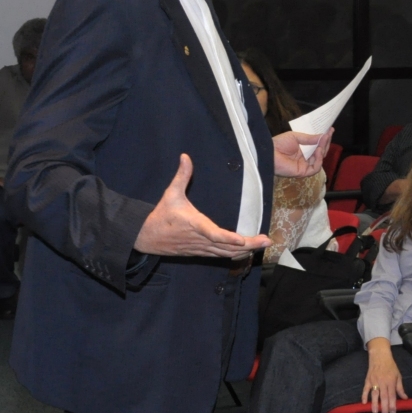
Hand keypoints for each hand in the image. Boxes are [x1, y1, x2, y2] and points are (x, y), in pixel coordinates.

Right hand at [133, 155, 271, 257]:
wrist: (144, 237)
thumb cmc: (160, 215)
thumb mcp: (170, 193)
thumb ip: (181, 175)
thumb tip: (185, 156)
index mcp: (194, 225)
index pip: (214, 234)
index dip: (228, 238)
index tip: (242, 240)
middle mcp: (200, 239)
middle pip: (227, 247)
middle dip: (249, 245)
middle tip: (267, 241)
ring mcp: (200, 248)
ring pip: (226, 254)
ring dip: (245, 251)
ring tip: (262, 244)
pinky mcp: (200, 253)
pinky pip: (220, 256)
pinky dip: (235, 254)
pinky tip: (247, 251)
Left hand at [272, 130, 330, 177]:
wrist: (269, 152)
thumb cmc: (279, 143)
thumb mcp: (296, 137)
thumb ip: (310, 138)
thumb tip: (323, 136)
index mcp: (303, 150)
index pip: (317, 146)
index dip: (324, 139)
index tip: (330, 130)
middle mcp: (305, 158)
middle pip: (320, 153)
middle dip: (325, 144)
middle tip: (328, 134)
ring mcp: (304, 165)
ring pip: (319, 160)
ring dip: (323, 151)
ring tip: (322, 143)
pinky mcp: (303, 172)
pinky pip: (315, 168)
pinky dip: (319, 160)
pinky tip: (318, 151)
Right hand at [364, 341, 406, 412]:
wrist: (380, 356)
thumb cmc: (390, 366)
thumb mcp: (398, 376)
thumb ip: (400, 388)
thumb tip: (405, 398)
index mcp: (391, 381)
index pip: (392, 395)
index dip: (393, 404)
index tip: (393, 412)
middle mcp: (383, 382)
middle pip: (384, 396)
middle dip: (384, 407)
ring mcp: (374, 381)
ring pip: (374, 394)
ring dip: (374, 403)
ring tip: (375, 412)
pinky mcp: (368, 380)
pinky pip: (365, 389)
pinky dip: (364, 395)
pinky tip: (364, 402)